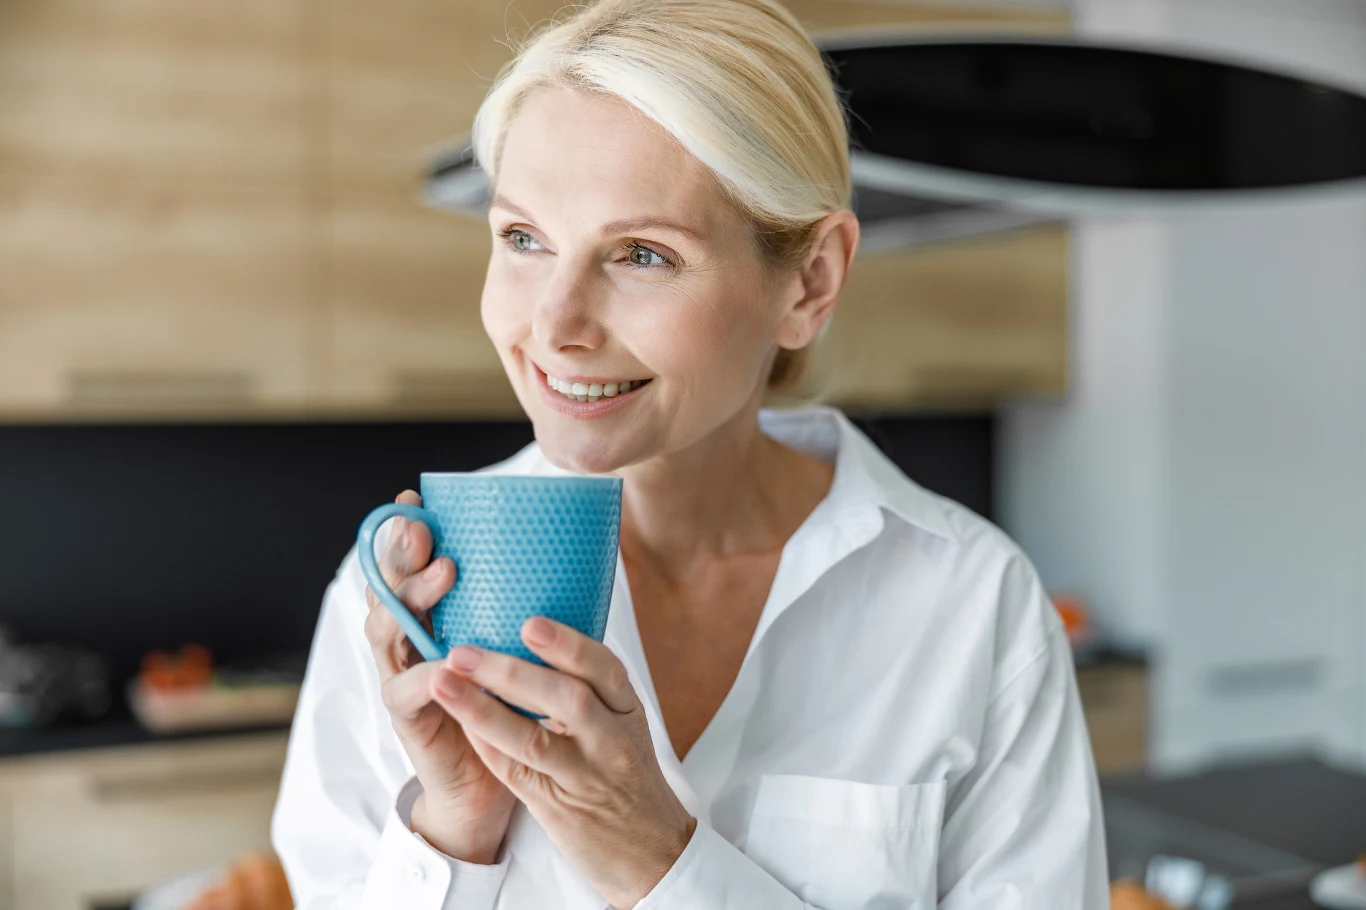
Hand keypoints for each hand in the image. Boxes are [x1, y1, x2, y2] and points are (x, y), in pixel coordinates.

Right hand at [363, 490, 516, 863]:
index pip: (407, 564)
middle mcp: (404, 639)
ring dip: (413, 598)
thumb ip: (511, 606)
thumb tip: (558, 550)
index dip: (405, 531)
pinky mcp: (407, 716)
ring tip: (445, 573)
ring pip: (387, 629)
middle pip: (388, 585)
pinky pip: (406, 690)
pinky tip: (446, 663)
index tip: (417, 499)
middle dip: (402, 551)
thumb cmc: (503, 703)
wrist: (488, 781)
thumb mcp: (508, 645)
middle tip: (422, 526)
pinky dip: (426, 674)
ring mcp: (398, 675)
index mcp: (427, 615)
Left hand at [433, 617, 696, 908]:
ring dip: (483, 708)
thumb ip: (590, 689)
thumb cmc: (628, 777)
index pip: (605, 670)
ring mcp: (587, 777)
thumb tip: (535, 634)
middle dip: (512, 672)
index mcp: (628, 712)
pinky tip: (460, 722)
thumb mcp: (624, 727)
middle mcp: (613, 742)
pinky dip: (487, 746)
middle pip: (567, 699)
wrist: (652, 849)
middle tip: (464, 651)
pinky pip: (517, 773)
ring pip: (533, 739)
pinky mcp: (561, 807)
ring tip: (444, 682)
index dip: (568, 645)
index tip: (529, 623)